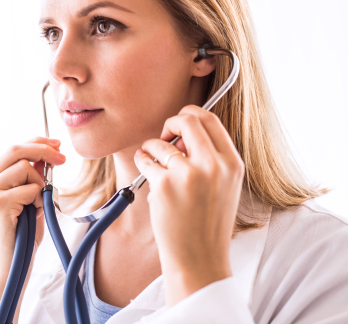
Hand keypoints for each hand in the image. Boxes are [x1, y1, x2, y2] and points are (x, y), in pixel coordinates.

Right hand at [0, 137, 65, 274]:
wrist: (11, 268)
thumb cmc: (21, 237)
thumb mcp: (28, 201)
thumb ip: (31, 178)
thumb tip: (44, 157)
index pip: (10, 151)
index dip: (35, 143)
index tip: (56, 145)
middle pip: (14, 150)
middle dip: (43, 150)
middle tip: (63, 158)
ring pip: (24, 168)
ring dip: (40, 185)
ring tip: (36, 206)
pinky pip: (30, 188)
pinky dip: (38, 200)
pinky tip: (33, 215)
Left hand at [133, 105, 244, 306]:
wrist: (199, 259)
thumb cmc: (207, 223)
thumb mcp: (223, 185)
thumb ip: (209, 157)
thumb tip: (180, 132)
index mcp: (232, 163)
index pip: (209, 119)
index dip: (189, 116)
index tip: (178, 127)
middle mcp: (213, 165)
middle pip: (186, 120)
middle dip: (170, 124)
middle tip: (163, 139)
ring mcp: (188, 175)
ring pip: (160, 143)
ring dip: (151, 148)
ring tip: (153, 162)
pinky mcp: (165, 185)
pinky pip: (145, 160)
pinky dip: (142, 162)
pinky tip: (146, 173)